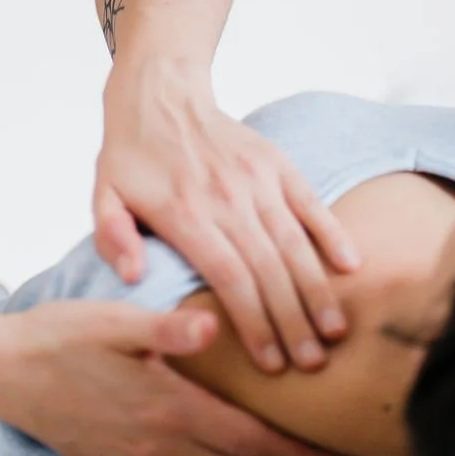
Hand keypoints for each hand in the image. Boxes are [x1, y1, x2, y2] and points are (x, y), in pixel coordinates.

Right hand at [0, 297, 334, 455]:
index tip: (334, 451)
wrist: (2, 371)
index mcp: (168, 405)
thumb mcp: (112, 319)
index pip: (247, 437)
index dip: (293, 448)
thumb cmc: (59, 336)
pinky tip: (215, 455)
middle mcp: (159, 442)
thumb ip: (166, 328)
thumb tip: (214, 326)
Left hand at [94, 60, 361, 373]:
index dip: (253, 323)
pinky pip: (309, 200)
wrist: (160, 91)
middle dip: (293, 321)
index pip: (228, 277)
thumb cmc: (132, 154)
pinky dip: (332, 232)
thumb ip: (113, 237)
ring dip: (316, 288)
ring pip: (293, 241)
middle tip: (312, 364)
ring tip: (335, 330)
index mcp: (184, 212)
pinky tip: (350, 266)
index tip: (270, 363)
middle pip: (267, 269)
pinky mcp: (274, 161)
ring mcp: (254, 177)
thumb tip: (133, 276)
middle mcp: (225, 196)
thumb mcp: (103, 194)